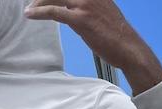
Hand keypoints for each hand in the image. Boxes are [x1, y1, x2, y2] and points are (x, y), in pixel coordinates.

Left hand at [25, 0, 161, 94]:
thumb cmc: (119, 37)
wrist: (131, 50)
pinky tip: (31, 14)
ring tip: (31, 9)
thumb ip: (90, 7)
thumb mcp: (105, 13)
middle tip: (35, 2)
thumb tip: (74, 10)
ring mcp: (85, 5)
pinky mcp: (81, 19)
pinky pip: (54, 12)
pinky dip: (39, 12)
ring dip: (38, 2)